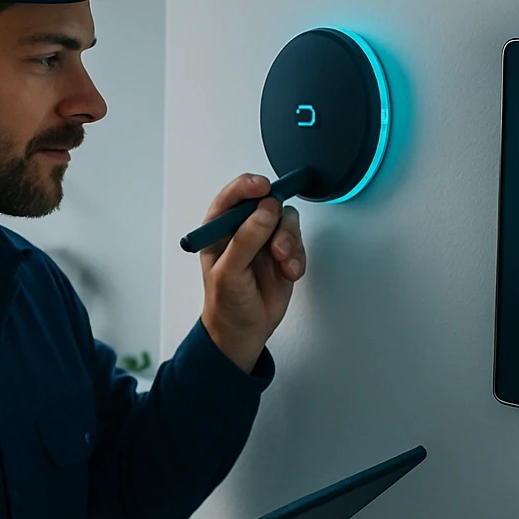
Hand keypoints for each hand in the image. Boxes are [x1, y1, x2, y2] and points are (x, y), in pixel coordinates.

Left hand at [198, 174, 306, 372]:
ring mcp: (264, 240)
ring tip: (283, 263)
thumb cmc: (226, 303)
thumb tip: (265, 210)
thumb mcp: (229, 272)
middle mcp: (243, 230)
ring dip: (289, 241)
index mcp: (219, 229)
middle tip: (277, 244)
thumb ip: (246, 239)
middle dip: (277, 222)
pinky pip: (299, 242)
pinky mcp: (283, 253)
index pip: (233, 195)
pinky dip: (298, 257)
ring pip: (286, 221)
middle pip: (267, 204)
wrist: (244, 332)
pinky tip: (288, 273)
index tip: (264, 189)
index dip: (249, 186)